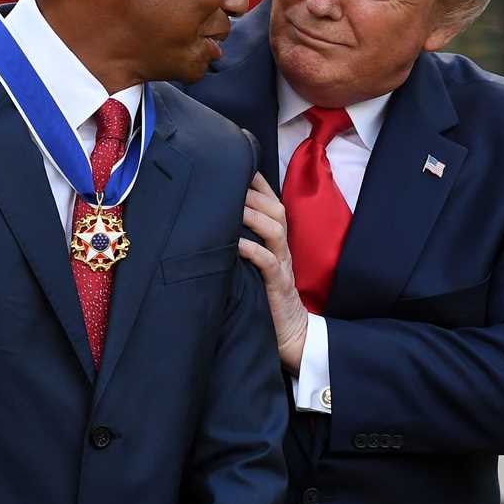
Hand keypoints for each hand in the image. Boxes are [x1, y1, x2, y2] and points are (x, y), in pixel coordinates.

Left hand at [238, 172, 306, 372]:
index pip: (271, 204)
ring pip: (275, 230)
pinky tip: (236, 243)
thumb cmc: (266, 301)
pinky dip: (253, 251)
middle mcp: (282, 250)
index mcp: (276, 243)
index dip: (257, 184)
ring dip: (253, 215)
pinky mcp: (278, 287)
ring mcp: (282, 266)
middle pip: (275, 210)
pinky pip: (269, 263)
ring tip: (233, 204)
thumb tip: (211, 227)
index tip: (236, 165)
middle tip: (230, 179)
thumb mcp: (254, 269)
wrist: (292, 338)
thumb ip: (242, 247)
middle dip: (254, 192)